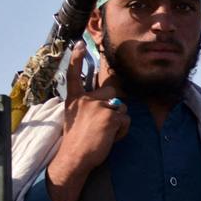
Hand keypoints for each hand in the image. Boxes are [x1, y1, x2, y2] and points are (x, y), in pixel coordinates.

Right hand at [46, 42, 130, 200]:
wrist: (74, 157)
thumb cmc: (77, 141)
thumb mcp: (76, 118)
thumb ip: (88, 107)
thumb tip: (110, 102)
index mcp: (74, 99)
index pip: (74, 75)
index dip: (77, 59)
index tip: (79, 44)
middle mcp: (86, 99)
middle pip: (112, 92)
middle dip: (114, 105)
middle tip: (102, 123)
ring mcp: (98, 106)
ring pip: (121, 108)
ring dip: (118, 122)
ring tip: (104, 133)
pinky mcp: (110, 116)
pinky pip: (125, 120)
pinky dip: (122, 131)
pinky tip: (109, 138)